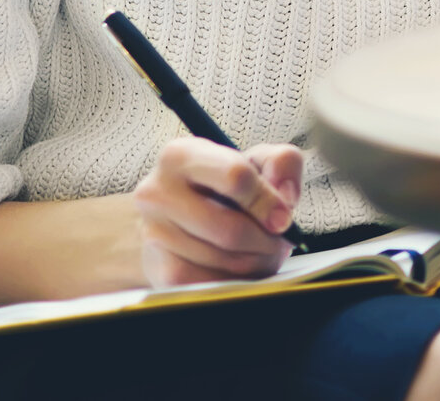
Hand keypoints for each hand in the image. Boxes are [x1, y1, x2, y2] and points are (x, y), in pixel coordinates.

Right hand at [133, 139, 302, 287]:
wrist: (179, 222)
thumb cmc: (222, 188)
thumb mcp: (255, 162)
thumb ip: (282, 163)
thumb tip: (285, 194)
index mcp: (180, 156)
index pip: (235, 177)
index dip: (268, 201)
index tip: (283, 216)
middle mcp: (157, 192)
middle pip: (231, 230)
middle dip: (266, 242)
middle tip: (278, 242)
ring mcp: (154, 234)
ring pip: (225, 261)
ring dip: (256, 263)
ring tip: (261, 252)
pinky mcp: (161, 272)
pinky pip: (214, 284)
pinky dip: (238, 281)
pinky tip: (239, 266)